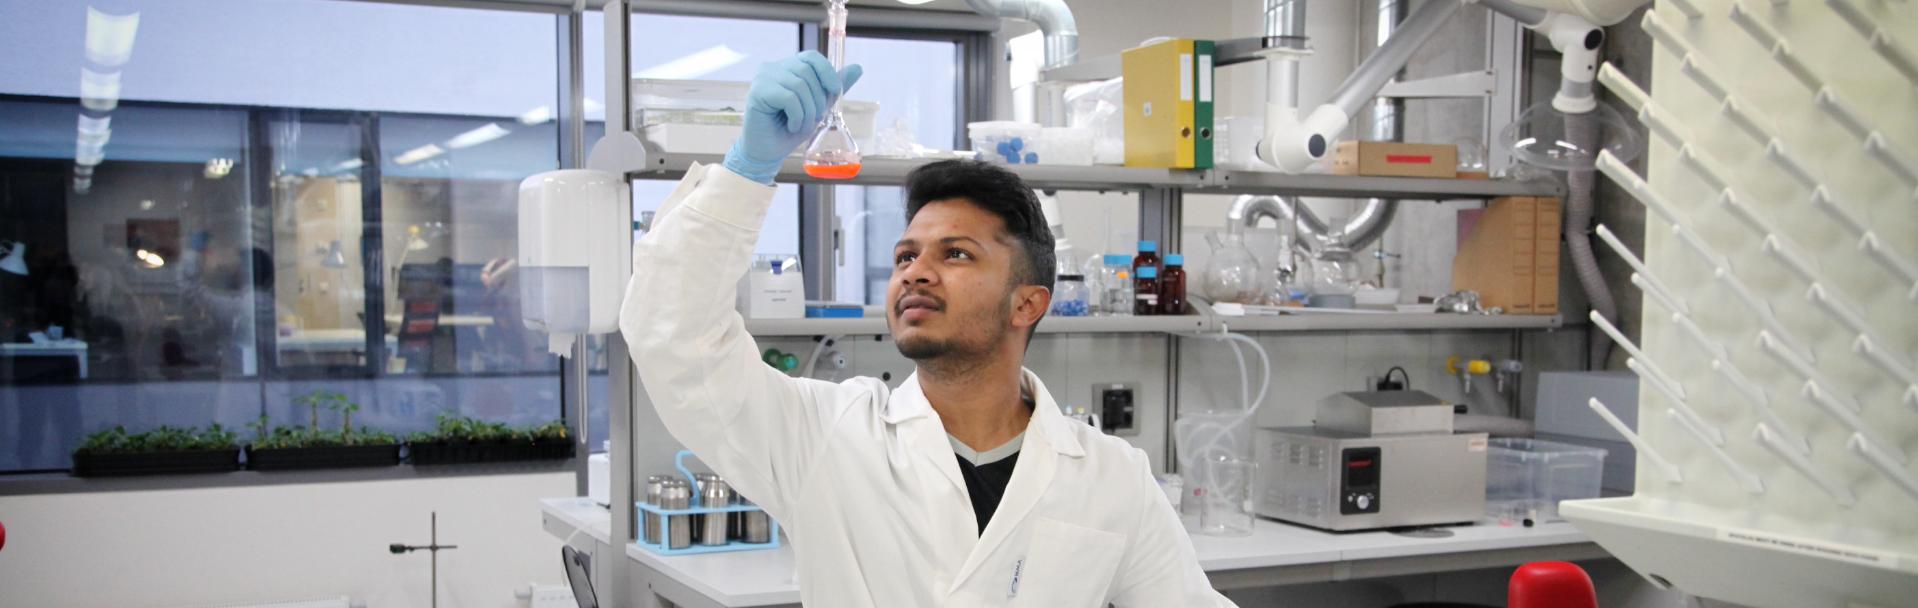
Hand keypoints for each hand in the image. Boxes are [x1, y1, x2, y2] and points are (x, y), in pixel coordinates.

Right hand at [723, 51, 863, 183]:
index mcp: (787, 68)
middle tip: (813, 119)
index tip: (835, 90)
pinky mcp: (757, 92)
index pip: (811, 56)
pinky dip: (796, 116)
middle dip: (818, 100)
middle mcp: (773, 68)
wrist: (767, 152)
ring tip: (801, 126)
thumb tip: (858, 68)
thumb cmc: (789, 129)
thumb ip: (832, 88)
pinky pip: (789, 98)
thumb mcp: (817, 106)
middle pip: (807, 72)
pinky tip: (791, 126)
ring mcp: (763, 78)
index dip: (827, 71)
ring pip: (799, 86)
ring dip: (807, 112)